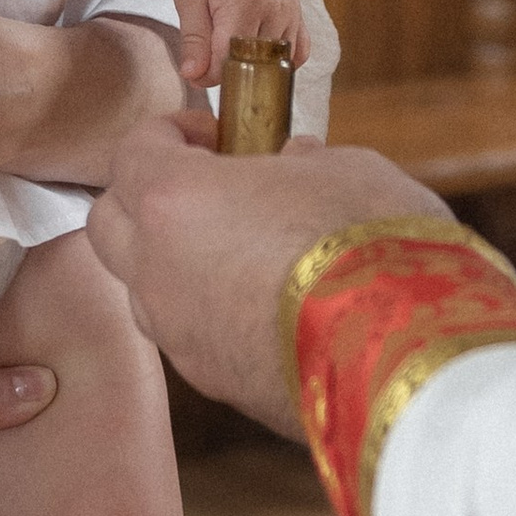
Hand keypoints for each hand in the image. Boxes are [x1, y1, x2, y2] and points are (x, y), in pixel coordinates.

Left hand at [86, 117, 453, 432]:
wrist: (405, 356)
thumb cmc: (374, 243)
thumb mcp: (346, 169)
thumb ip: (301, 161)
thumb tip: (294, 164)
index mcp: (173, 200)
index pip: (132, 151)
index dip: (169, 132)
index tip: (212, 132)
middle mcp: (155, 271)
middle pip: (110, 221)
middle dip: (147, 195)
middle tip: (210, 183)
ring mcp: (177, 335)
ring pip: (142, 285)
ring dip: (172, 258)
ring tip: (239, 244)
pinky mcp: (211, 383)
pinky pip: (184, 331)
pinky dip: (205, 307)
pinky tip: (263, 297)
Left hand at [157, 0, 308, 92]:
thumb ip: (194, 39)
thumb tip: (194, 76)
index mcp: (245, 3)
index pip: (229, 61)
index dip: (208, 75)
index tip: (194, 73)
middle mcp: (275, 7)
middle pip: (254, 64)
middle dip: (228, 71)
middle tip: (207, 61)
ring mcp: (291, 9)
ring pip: (276, 61)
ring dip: (253, 66)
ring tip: (229, 50)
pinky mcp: (297, 9)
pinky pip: (299, 49)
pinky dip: (280, 59)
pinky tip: (259, 54)